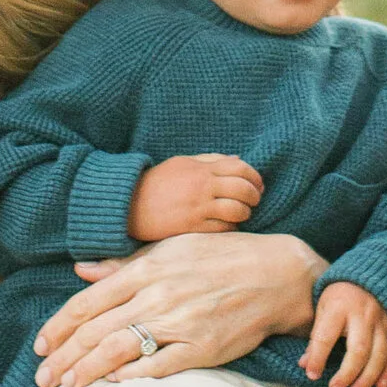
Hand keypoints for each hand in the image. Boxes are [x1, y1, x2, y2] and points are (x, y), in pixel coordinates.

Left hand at [32, 231, 325, 386]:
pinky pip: (157, 366)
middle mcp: (157, 295)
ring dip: (86, 371)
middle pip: (95, 331)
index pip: (86, 303)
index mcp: (146, 268)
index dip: (57, 327)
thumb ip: (124, 264)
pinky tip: (111, 383)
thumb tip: (81, 270)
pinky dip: (130, 375)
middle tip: (42, 376)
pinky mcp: (201, 348)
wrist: (275, 274)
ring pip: (118, 350)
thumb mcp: (171, 247)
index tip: (40, 346)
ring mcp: (179, 323)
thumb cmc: (220, 257)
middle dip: (63, 357)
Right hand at [131, 152, 263, 239]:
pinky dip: (230, 227)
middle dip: (254, 196)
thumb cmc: (156, 182)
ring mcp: (198, 208)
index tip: (258, 184)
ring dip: (245, 213)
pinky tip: (227, 225)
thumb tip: (238, 159)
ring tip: (241, 214)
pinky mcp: (192, 227)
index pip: (240, 168)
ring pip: (237, 210)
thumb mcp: (182, 162)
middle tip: (254, 200)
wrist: (128, 204)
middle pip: (243, 189)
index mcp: (201, 169)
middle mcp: (202, 187)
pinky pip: (222, 228)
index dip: (255, 176)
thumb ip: (211, 160)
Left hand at [302, 281, 386, 386]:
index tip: (311, 374)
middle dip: (347, 373)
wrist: (369, 275)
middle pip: (358, 349)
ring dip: (367, 378)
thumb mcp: (322, 307)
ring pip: (379, 354)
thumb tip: (304, 365)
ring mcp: (381, 322)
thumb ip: (316, 335)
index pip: (326, 336)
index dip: (318, 357)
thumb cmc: (339, 295)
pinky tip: (380, 385)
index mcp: (339, 306)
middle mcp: (363, 315)